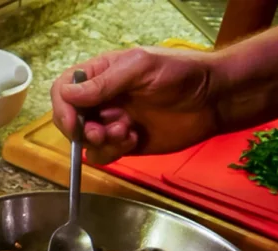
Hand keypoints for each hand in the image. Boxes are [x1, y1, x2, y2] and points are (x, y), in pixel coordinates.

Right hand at [50, 47, 222, 163]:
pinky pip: (103, 155)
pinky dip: (113, 152)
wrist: (214, 99)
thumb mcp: (140, 68)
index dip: (63, 108)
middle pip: (70, 119)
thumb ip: (104, 83)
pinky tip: (134, 140)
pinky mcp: (125, 144)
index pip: (64, 90)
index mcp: (101, 74)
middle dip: (81, 130)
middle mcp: (102, 100)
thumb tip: (67, 95)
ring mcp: (112, 123)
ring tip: (126, 133)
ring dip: (100, 142)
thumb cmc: (181, 74)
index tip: (75, 121)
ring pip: (85, 141)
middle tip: (100, 132)